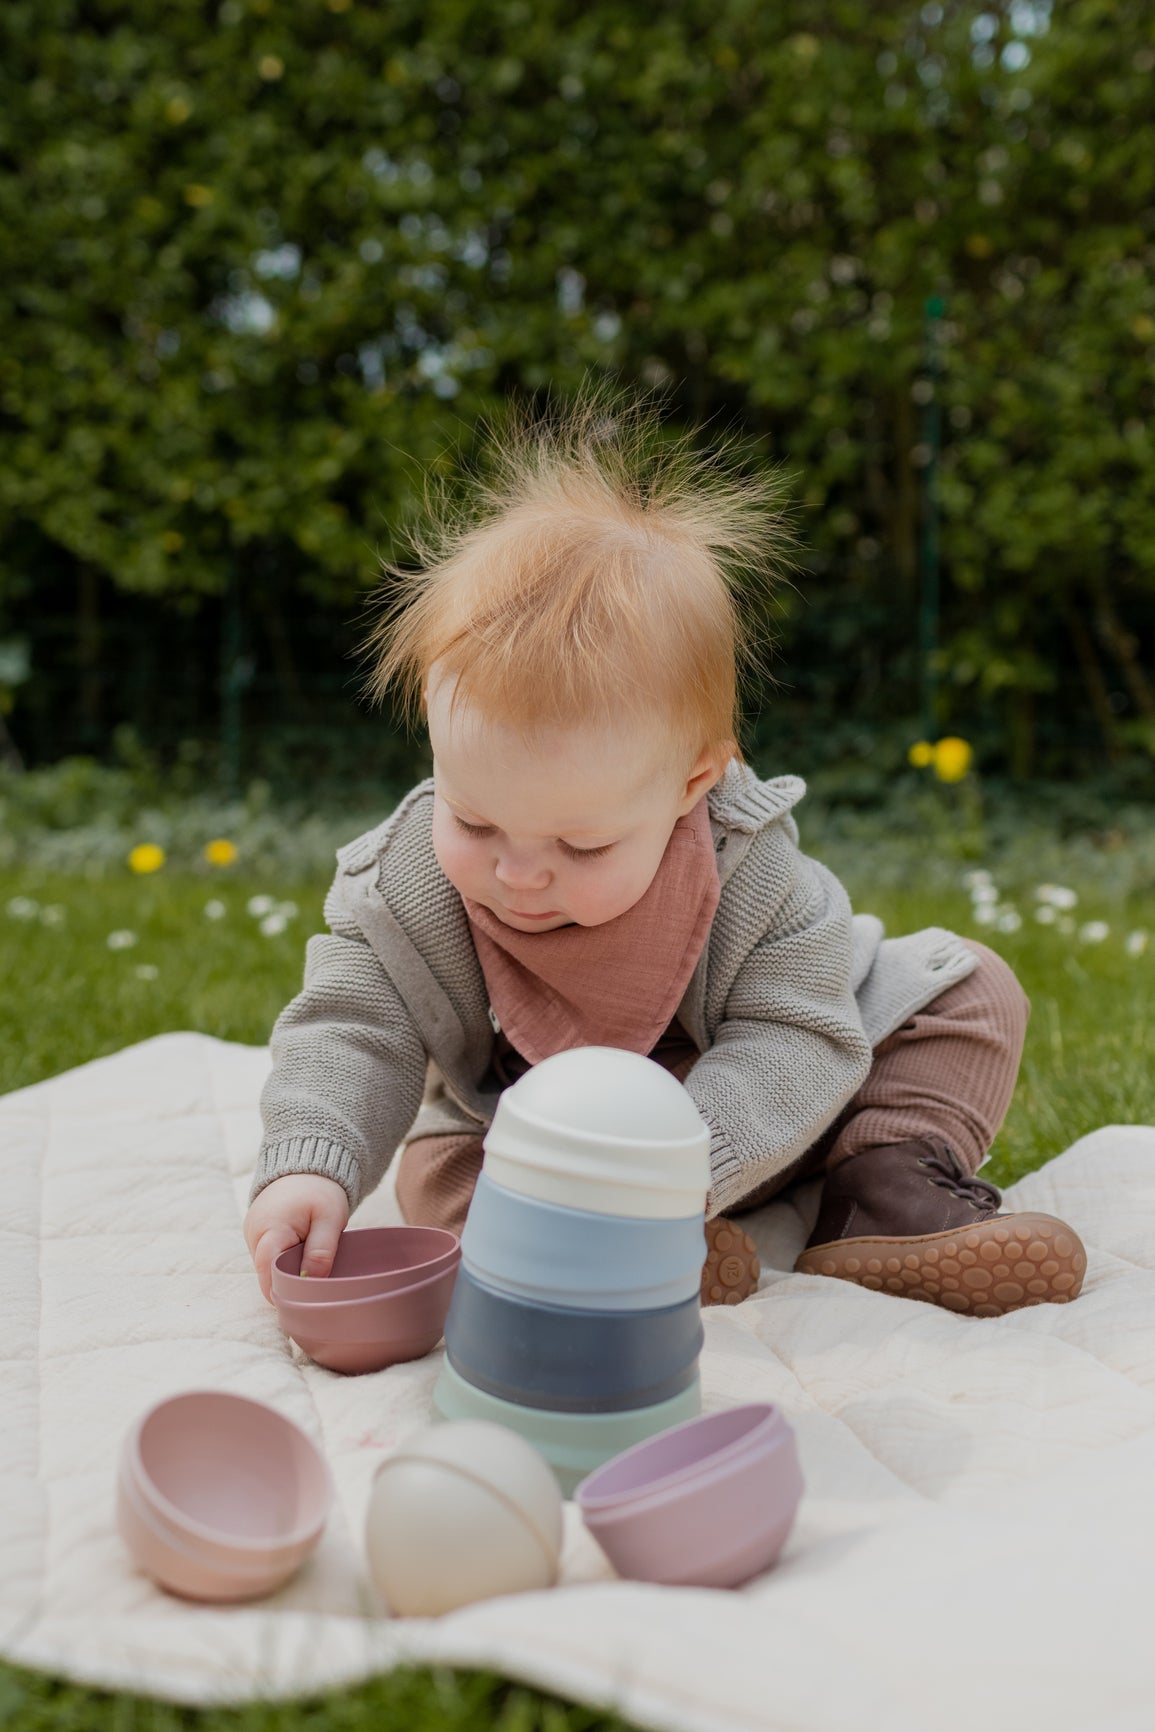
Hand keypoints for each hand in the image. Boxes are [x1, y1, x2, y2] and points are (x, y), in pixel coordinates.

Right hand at [243, 1173, 349, 1303]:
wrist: (307, 1167)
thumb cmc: (319, 1190)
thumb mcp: (330, 1219)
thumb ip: (321, 1252)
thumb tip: (311, 1285)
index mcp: (269, 1229)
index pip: (269, 1273)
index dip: (285, 1291)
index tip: (306, 1302)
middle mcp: (254, 1234)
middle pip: (268, 1274)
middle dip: (290, 1283)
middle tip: (316, 1284)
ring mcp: (253, 1235)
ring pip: (269, 1268)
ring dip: (289, 1270)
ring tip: (311, 1261)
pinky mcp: (258, 1236)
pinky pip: (270, 1258)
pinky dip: (285, 1261)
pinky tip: (302, 1255)